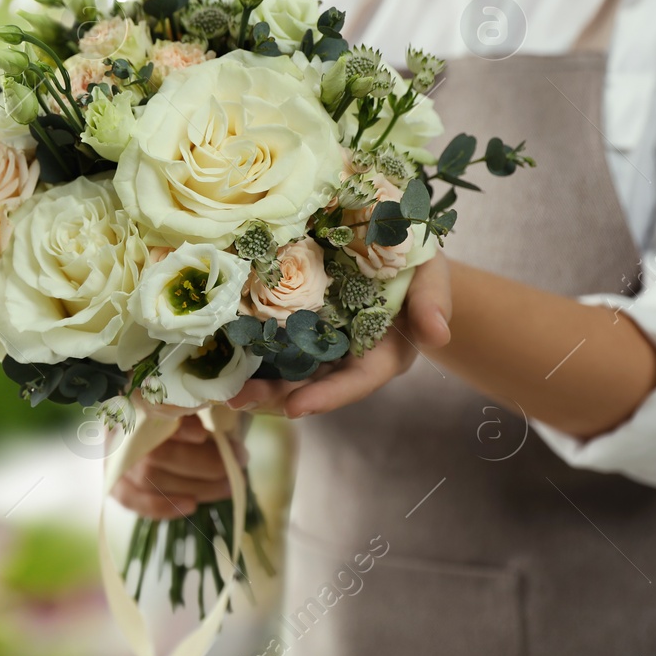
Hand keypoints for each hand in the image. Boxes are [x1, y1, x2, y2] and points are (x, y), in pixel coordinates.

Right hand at [110, 415, 246, 519]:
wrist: (134, 432)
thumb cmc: (166, 416)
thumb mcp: (180, 404)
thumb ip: (192, 412)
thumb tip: (220, 424)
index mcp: (134, 407)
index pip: (154, 417)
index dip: (179, 427)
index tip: (203, 434)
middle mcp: (120, 434)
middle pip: (160, 454)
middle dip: (206, 463)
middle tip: (239, 461)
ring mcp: (114, 462)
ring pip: (154, 480)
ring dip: (197, 486)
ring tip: (229, 485)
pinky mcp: (114, 485)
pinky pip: (133, 501)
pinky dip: (163, 507)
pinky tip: (192, 506)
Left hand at [226, 253, 454, 417]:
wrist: (395, 247)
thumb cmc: (418, 267)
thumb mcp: (432, 277)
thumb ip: (434, 304)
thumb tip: (437, 335)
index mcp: (383, 354)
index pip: (356, 382)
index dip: (327, 397)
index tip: (295, 409)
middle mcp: (348, 356)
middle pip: (312, 384)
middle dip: (276, 395)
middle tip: (237, 400)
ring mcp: (322, 343)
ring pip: (288, 368)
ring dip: (256, 380)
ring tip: (220, 390)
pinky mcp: (300, 324)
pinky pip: (275, 340)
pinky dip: (250, 348)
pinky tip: (218, 352)